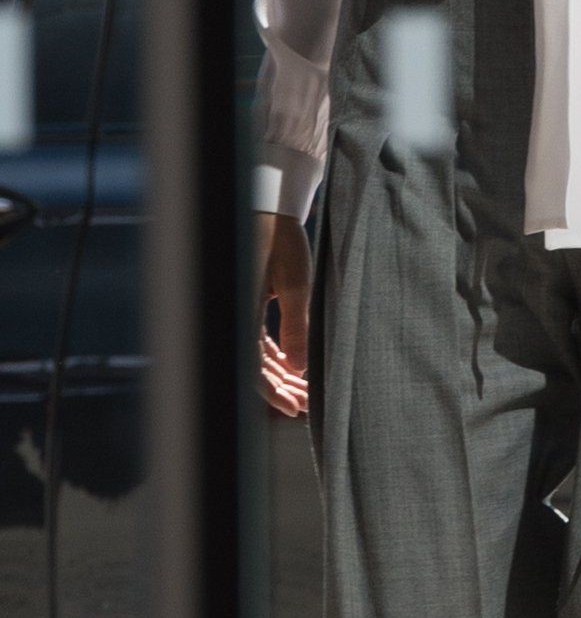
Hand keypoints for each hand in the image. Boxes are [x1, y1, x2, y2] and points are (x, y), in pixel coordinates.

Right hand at [255, 210, 310, 416]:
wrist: (268, 210)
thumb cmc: (280, 240)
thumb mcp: (295, 283)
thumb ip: (297, 326)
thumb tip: (300, 367)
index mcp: (242, 310)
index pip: (253, 364)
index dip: (272, 391)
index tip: (294, 407)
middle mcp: (237, 313)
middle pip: (255, 365)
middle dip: (281, 387)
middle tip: (306, 404)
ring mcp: (241, 310)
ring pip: (259, 355)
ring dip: (281, 374)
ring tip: (304, 390)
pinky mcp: (249, 305)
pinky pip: (259, 341)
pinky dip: (277, 356)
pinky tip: (295, 367)